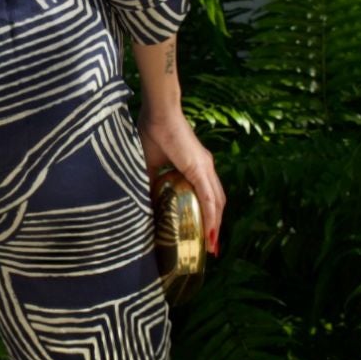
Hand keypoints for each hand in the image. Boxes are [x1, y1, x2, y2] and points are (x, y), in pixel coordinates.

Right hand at [135, 106, 226, 255]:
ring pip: (217, 202)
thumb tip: (143, 202)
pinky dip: (212, 215)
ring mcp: (206, 167)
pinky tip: (210, 230)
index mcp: (196, 166)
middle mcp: (206, 168)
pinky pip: (209, 197)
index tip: (203, 233)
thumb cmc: (152, 132)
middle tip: (211, 246)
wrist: (158, 113)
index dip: (207, 214)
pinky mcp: (200, 168)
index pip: (207, 195)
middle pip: (216, 202)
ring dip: (216, 225)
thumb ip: (150, 182)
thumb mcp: (150, 165)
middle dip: (215, 226)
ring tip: (212, 245)